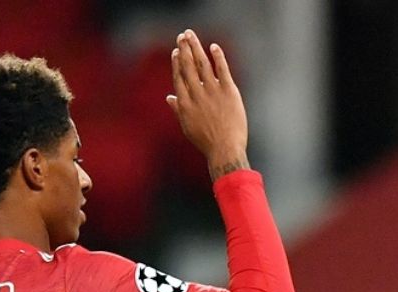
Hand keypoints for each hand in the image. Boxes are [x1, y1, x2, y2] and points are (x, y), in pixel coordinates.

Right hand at [165, 29, 249, 179]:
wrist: (225, 149)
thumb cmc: (206, 142)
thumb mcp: (187, 126)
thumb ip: (178, 110)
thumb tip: (169, 98)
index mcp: (185, 103)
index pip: (179, 77)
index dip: (176, 62)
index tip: (175, 50)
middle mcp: (196, 94)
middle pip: (188, 66)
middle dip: (184, 49)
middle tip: (182, 35)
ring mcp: (212, 92)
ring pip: (202, 64)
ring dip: (196, 48)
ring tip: (191, 36)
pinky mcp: (229, 92)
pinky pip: (222, 70)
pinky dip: (217, 57)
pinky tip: (213, 47)